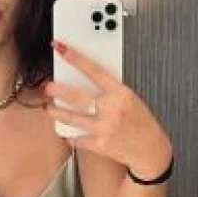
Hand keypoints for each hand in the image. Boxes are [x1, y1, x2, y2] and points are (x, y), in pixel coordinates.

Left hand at [46, 39, 171, 177]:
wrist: (150, 149)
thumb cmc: (140, 121)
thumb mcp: (130, 99)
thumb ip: (110, 90)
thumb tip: (84, 80)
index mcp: (120, 93)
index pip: (93, 70)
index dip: (75, 57)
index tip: (61, 48)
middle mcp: (111, 109)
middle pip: (77, 96)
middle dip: (57, 90)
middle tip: (47, 86)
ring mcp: (104, 128)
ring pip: (72, 118)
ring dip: (56, 112)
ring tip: (48, 107)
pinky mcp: (99, 145)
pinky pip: (77, 139)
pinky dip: (69, 136)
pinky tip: (64, 132)